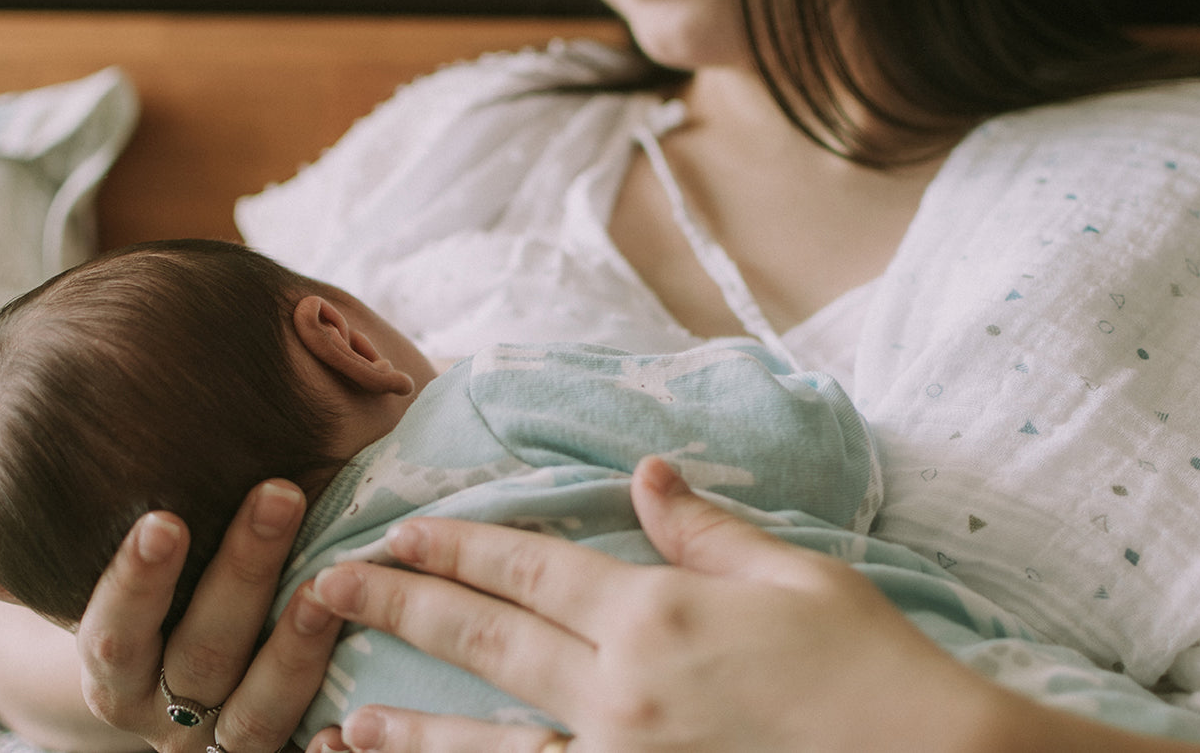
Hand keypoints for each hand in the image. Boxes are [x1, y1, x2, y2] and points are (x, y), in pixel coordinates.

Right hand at [77, 479, 342, 752]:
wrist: (190, 690)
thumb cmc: (144, 609)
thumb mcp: (83, 588)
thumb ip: (17, 562)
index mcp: (114, 674)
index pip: (116, 635)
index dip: (137, 583)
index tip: (164, 520)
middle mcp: (167, 717)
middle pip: (206, 653)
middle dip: (243, 572)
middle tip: (280, 492)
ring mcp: (232, 739)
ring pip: (265, 704)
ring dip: (297, 643)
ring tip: (330, 578)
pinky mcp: (289, 747)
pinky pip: (313, 744)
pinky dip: (337, 724)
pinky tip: (366, 663)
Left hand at [300, 457, 1020, 752]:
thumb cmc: (871, 668)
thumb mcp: (795, 579)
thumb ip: (705, 530)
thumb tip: (649, 473)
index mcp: (656, 613)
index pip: (530, 566)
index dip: (459, 542)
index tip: (401, 527)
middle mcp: (619, 692)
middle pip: (486, 639)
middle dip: (400, 605)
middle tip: (329, 587)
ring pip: (486, 741)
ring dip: (407, 726)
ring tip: (339, 722)